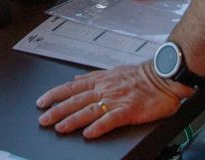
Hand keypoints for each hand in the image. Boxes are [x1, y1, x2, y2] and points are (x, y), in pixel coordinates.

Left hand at [36, 62, 193, 138]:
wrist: (163, 76)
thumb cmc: (141, 76)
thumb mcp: (112, 71)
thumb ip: (93, 77)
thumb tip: (76, 79)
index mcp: (100, 80)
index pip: (71, 87)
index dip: (54, 95)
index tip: (41, 102)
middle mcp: (104, 89)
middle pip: (76, 100)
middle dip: (57, 110)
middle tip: (43, 120)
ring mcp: (116, 99)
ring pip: (89, 110)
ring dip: (72, 120)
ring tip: (59, 128)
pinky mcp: (129, 110)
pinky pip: (110, 119)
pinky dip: (98, 126)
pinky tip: (88, 133)